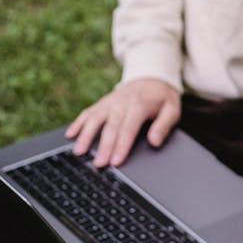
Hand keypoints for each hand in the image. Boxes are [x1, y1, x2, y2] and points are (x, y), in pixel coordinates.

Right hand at [66, 77, 181, 167]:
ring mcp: (110, 102)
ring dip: (86, 135)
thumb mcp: (172, 109)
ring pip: (95, 119)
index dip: (122, 145)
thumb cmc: (162, 98)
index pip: (129, 128)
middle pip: (111, 127)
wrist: (151, 77)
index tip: (116, 161)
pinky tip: (70, 135)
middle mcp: (122, 102)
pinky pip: (88, 112)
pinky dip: (78, 123)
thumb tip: (155, 142)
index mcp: (140, 104)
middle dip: (104, 146)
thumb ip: (164, 125)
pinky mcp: (102, 103)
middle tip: (98, 164)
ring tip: (79, 152)